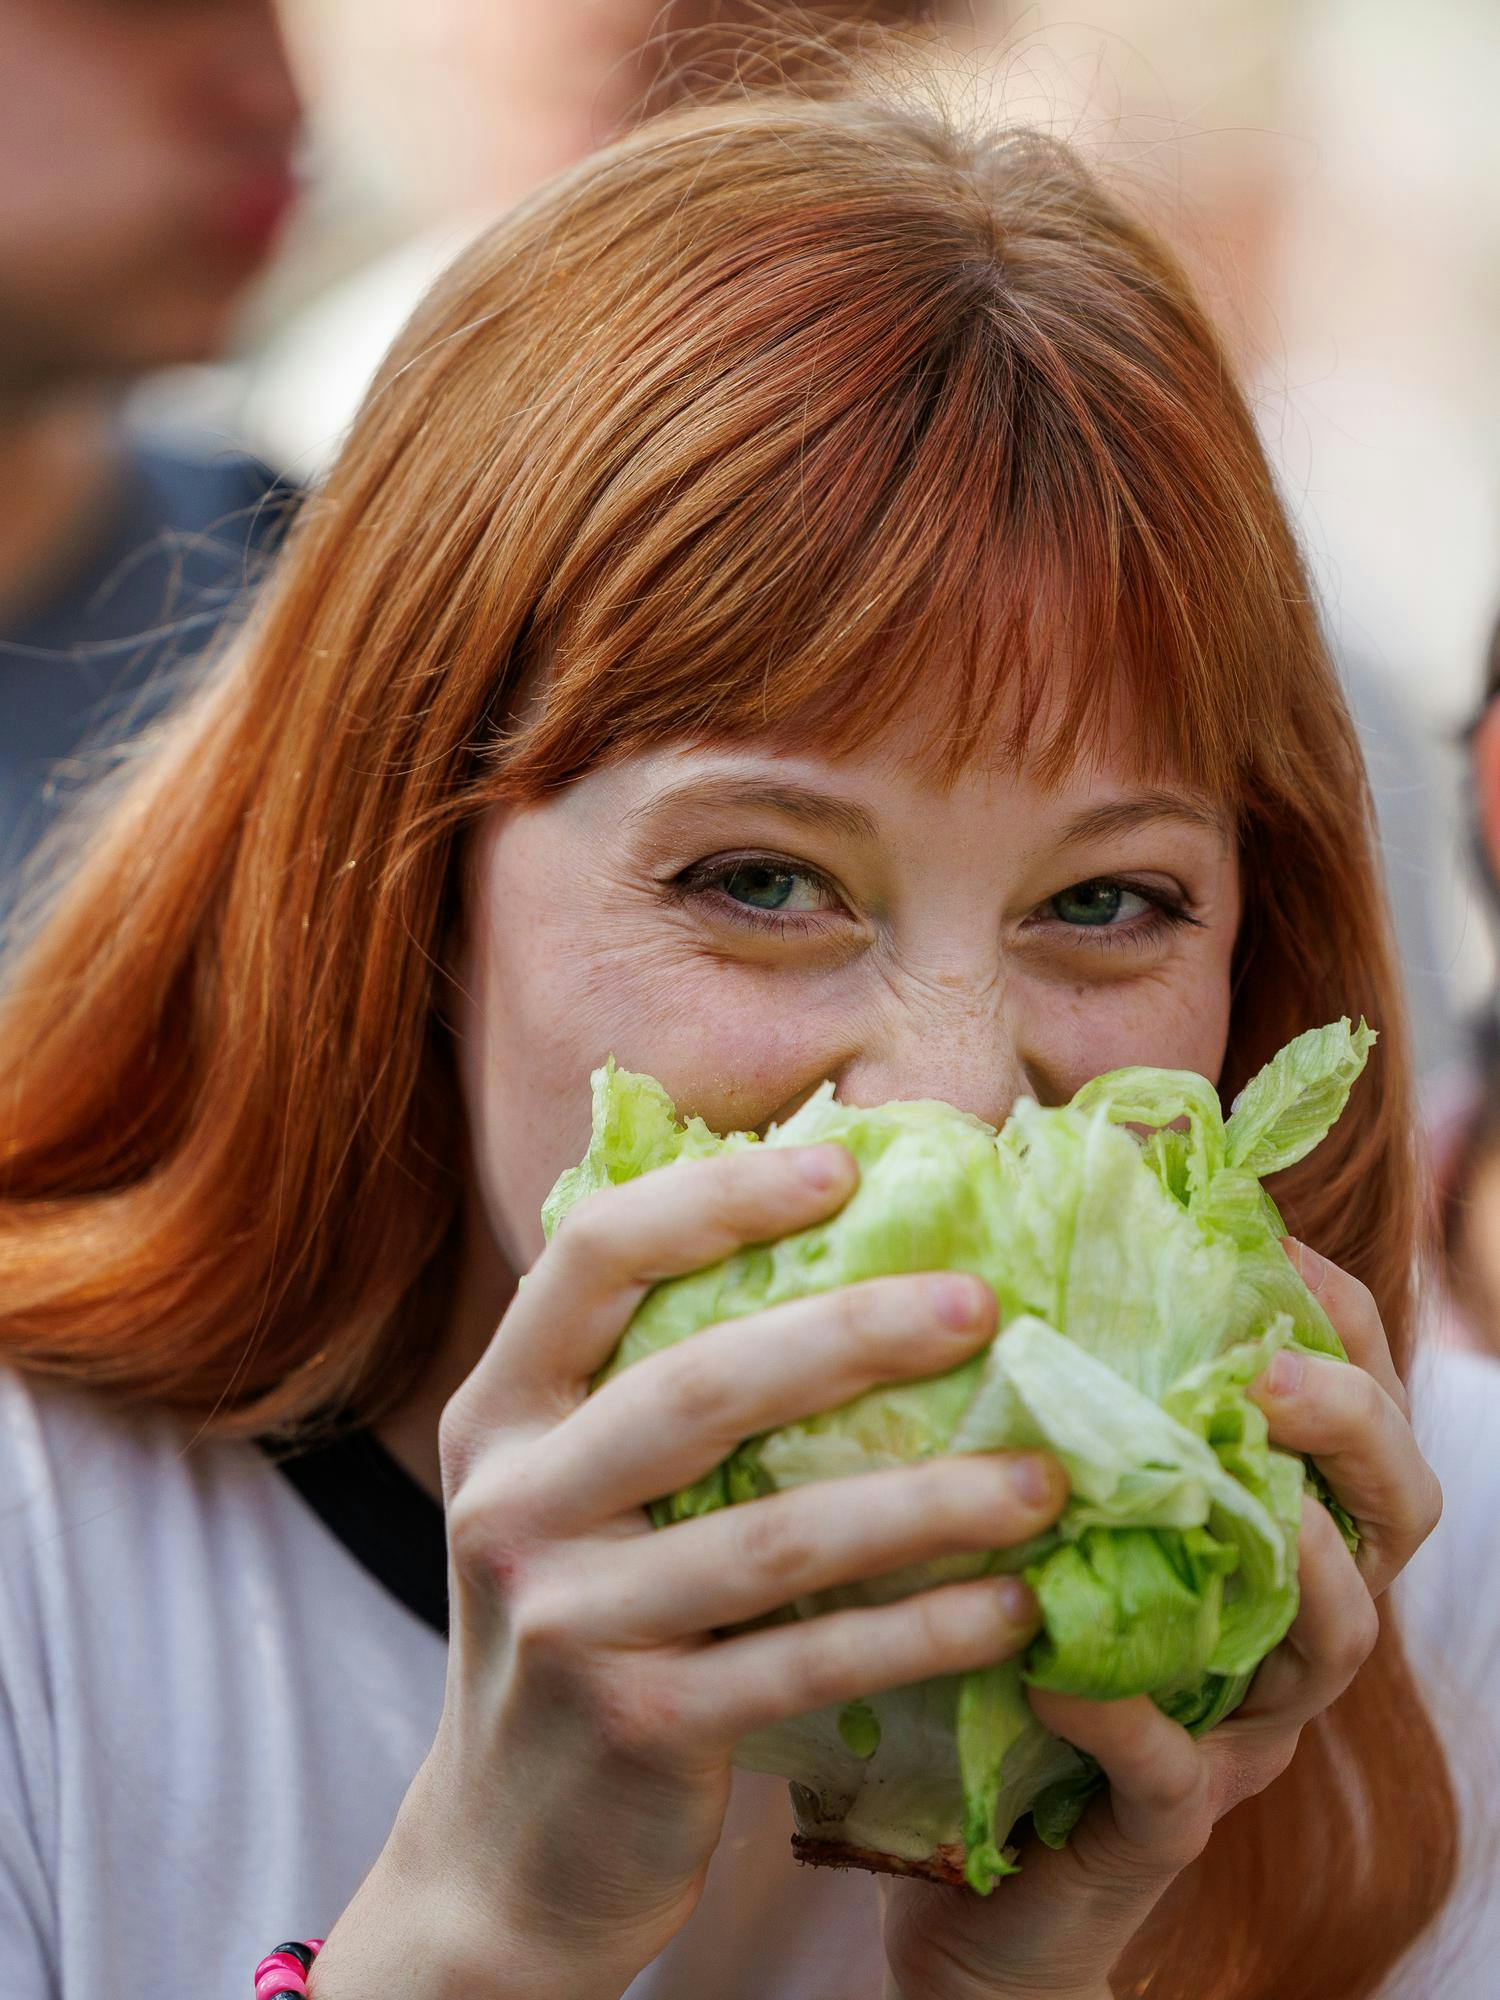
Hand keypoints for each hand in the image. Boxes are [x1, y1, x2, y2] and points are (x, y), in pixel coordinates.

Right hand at [312, 1142, 1066, 1999]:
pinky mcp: (640, 1725)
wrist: (507, 1850)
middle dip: (854, 1333)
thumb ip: (646, 1386)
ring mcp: (569, 1619)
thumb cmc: (580, 1625)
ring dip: (927, 1501)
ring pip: (774, 1535)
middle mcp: (516, 1501)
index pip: (594, 1256)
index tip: (843, 1165)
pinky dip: (921, 1630)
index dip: (717, 1197)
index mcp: (501, 1412)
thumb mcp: (569, 1492)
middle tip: (984, 1304)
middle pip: (700, 1384)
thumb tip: (830, 1251)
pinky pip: (808, 1662)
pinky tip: (1015, 1606)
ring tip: (1045, 1477)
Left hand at [879, 1240, 1441, 1999]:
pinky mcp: (1163, 1827)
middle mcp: (1279, 1635)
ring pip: (1326, 1648)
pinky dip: (1128, 1718)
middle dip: (1349, 1433)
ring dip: (1297, 1563)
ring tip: (1233, 1495)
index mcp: (1266, 1545)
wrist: (979, 1889)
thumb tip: (1017, 1243)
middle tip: (1272, 1374)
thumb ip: (1067, 1414)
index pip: (1354, 1423)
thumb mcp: (1052, 1522)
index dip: (1340, 1330)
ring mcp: (1237, 1737)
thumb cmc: (1013, 1661)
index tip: (1281, 1247)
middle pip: (1389, 1524)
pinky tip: (1058, 1667)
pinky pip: (1173, 1774)